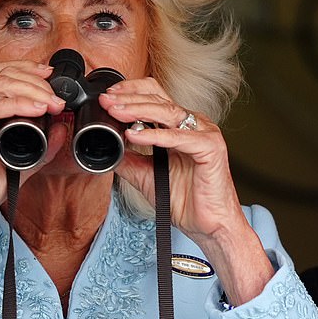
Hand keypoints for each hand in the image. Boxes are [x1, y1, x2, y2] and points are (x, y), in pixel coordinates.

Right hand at [0, 60, 66, 284]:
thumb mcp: (19, 165)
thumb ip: (42, 148)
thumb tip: (61, 128)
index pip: (6, 77)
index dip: (30, 73)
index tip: (54, 79)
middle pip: (5, 76)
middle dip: (36, 82)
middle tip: (58, 99)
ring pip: (0, 86)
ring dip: (31, 91)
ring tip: (52, 103)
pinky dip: (16, 105)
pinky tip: (35, 108)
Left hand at [100, 79, 273, 303]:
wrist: (208, 226)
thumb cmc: (185, 201)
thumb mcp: (146, 176)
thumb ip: (128, 161)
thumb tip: (108, 149)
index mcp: (180, 127)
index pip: (155, 97)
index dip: (131, 92)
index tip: (108, 97)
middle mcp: (193, 125)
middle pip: (159, 100)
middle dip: (129, 99)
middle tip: (107, 102)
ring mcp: (204, 134)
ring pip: (168, 112)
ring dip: (138, 110)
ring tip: (116, 112)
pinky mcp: (211, 148)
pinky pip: (179, 138)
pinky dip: (155, 136)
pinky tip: (135, 135)